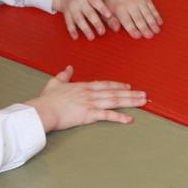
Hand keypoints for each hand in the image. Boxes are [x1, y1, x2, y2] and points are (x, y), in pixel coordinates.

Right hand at [25, 66, 145, 131]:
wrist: (43, 110)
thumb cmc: (47, 99)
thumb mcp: (55, 82)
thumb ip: (64, 75)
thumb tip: (69, 67)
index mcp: (83, 86)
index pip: (105, 84)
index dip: (118, 85)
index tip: (128, 86)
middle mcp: (90, 93)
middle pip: (115, 92)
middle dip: (131, 94)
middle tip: (144, 95)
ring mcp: (91, 103)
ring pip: (115, 101)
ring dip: (130, 102)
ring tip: (143, 102)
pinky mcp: (89, 114)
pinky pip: (107, 115)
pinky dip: (119, 117)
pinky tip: (130, 119)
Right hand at [53, 0, 112, 39]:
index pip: (95, 0)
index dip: (102, 8)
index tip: (109, 15)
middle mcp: (79, 0)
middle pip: (88, 12)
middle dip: (95, 22)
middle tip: (102, 32)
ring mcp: (72, 8)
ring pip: (78, 19)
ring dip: (85, 29)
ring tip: (92, 37)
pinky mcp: (66, 14)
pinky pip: (68, 23)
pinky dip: (72, 30)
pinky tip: (76, 37)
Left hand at [102, 0, 161, 38]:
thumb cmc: (110, 0)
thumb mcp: (106, 10)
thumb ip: (110, 21)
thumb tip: (116, 29)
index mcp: (120, 8)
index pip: (127, 21)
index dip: (132, 29)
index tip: (138, 36)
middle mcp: (131, 4)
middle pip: (139, 18)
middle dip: (145, 28)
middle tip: (150, 36)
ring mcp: (140, 1)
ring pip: (148, 14)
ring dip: (153, 23)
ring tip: (157, 31)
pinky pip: (153, 8)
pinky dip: (157, 15)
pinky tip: (160, 23)